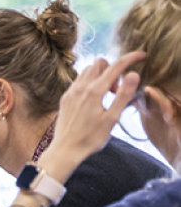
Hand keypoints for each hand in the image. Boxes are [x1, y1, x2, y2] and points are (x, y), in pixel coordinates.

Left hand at [43, 52, 145, 179]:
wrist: (65, 151)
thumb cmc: (90, 138)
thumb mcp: (112, 118)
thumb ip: (124, 95)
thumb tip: (133, 74)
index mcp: (94, 91)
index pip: (116, 66)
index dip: (131, 58)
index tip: (141, 56)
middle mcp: (80, 88)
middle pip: (100, 63)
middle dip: (113, 70)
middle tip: (117, 90)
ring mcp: (71, 92)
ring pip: (88, 70)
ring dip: (101, 75)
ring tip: (106, 95)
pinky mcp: (65, 98)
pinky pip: (79, 81)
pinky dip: (90, 82)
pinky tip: (94, 99)